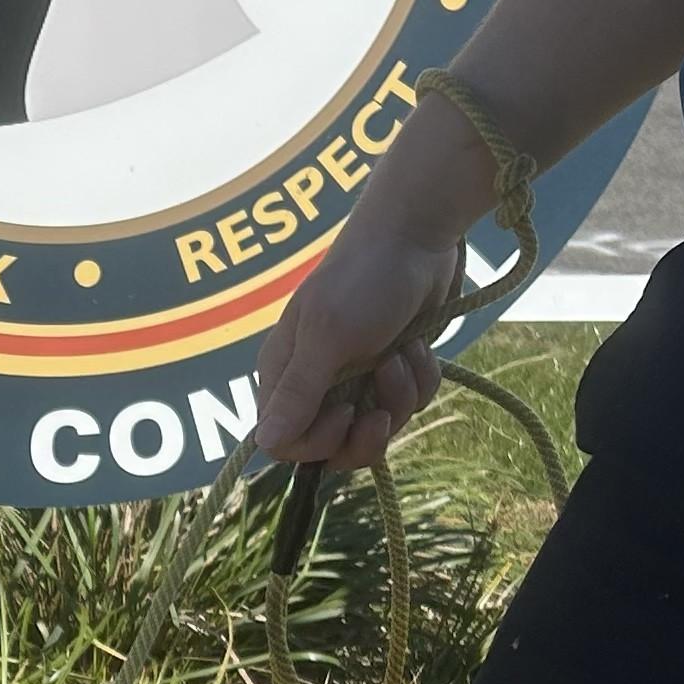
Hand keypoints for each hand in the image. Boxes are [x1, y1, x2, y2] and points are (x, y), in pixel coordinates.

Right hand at [254, 147, 484, 468]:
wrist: (419, 235)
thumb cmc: (365, 278)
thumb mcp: (329, 336)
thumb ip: (299, 392)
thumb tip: (263, 442)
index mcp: (285, 374)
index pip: (285, 443)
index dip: (319, 442)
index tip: (348, 415)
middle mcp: (316, 382)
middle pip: (336, 448)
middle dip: (369, 428)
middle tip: (385, 400)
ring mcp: (357, 378)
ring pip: (379, 428)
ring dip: (401, 394)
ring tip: (404, 352)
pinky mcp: (393, 370)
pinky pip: (408, 403)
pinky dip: (420, 378)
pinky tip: (419, 345)